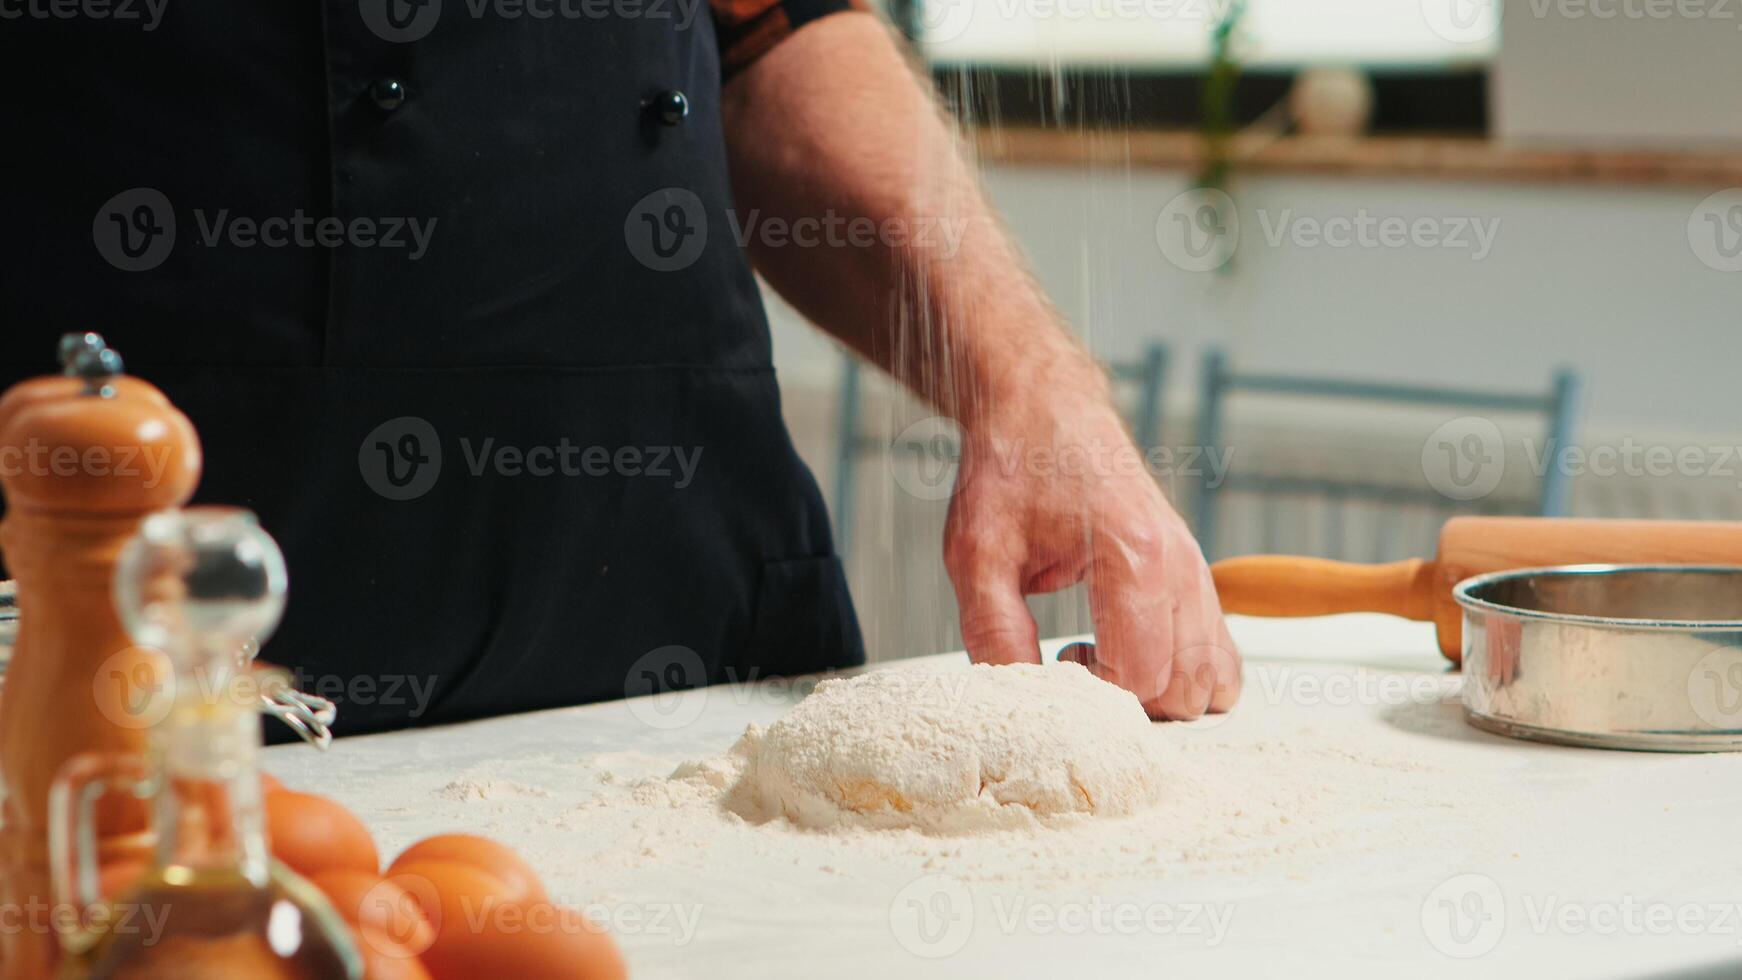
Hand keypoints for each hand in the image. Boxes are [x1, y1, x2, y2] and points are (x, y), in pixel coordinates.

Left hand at [941, 394, 1240, 719]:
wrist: (1042, 407)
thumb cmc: (1011, 469)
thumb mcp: (977, 553)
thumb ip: (994, 630)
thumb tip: (1017, 695)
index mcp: (1133, 556)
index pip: (1141, 676)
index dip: (1095, 692)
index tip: (1058, 659)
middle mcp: (1179, 563)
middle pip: (1187, 689)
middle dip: (1132, 702)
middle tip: (1079, 663)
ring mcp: (1195, 567)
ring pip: (1216, 677)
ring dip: (1164, 692)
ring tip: (1107, 655)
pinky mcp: (1195, 571)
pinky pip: (1221, 649)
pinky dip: (1189, 671)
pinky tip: (1136, 650)